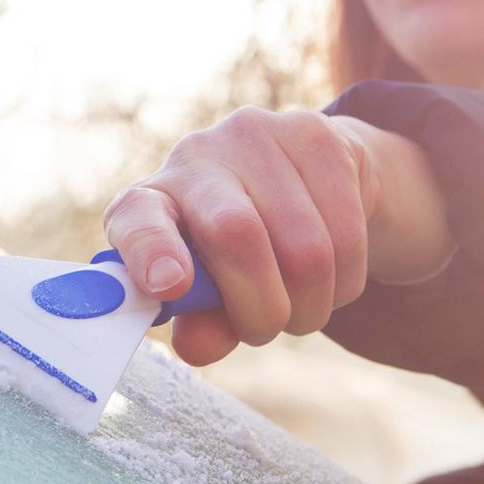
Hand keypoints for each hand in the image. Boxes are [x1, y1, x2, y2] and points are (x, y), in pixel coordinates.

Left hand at [103, 107, 451, 365]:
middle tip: (268, 330)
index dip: (150, 251)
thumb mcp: (213, 291)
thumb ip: (203, 323)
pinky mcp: (317, 135)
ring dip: (312, 303)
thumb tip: (197, 348)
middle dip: (262, 306)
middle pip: (235, 233)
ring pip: (305, 249)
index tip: (170, 285)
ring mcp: (258, 137)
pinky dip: (345, 282)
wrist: (309, 182)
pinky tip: (333, 277)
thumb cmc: (242, 251)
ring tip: (303, 306)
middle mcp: (196, 157)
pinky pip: (346, 236)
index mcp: (153, 200)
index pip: (136, 219)